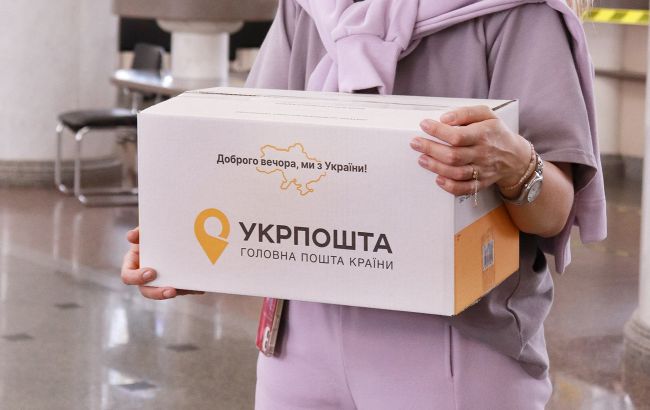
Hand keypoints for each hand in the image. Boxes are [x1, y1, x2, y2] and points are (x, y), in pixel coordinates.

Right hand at [120, 227, 203, 298]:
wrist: (169, 234)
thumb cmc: (152, 234)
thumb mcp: (144, 231)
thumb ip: (138, 232)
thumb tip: (131, 236)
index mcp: (133, 265)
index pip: (128, 276)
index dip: (137, 277)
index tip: (151, 272)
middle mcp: (144, 277)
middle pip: (146, 291)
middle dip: (158, 293)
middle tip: (171, 290)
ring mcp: (160, 282)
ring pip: (166, 292)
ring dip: (178, 292)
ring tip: (191, 288)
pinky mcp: (174, 283)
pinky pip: (182, 290)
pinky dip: (190, 289)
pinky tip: (199, 288)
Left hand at [409, 105, 530, 195]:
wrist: (515, 156)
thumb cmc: (496, 132)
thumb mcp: (486, 114)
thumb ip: (466, 113)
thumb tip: (444, 118)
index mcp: (484, 134)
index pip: (458, 136)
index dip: (438, 131)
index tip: (424, 125)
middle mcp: (483, 154)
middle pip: (453, 155)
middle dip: (431, 149)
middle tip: (415, 143)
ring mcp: (482, 170)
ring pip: (456, 172)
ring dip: (435, 167)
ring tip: (421, 159)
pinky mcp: (480, 183)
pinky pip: (464, 189)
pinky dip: (449, 186)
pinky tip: (438, 178)